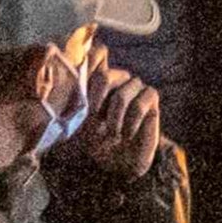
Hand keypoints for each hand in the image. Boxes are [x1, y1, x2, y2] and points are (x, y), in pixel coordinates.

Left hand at [58, 55, 168, 186]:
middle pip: (105, 75)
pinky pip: (141, 103)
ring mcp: (134, 87)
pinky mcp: (150, 97)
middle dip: (97, 102)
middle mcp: (116, 80)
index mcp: (96, 83)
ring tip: (113, 134)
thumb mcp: (81, 126)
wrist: (120, 163)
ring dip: (115, 117)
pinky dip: (132, 121)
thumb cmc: (98, 142)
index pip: (93, 59)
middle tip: (96, 121)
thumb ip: (77, 105)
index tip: (81, 103)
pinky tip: (127, 133)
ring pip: (123, 92)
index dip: (87, 72)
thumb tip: (71, 91)